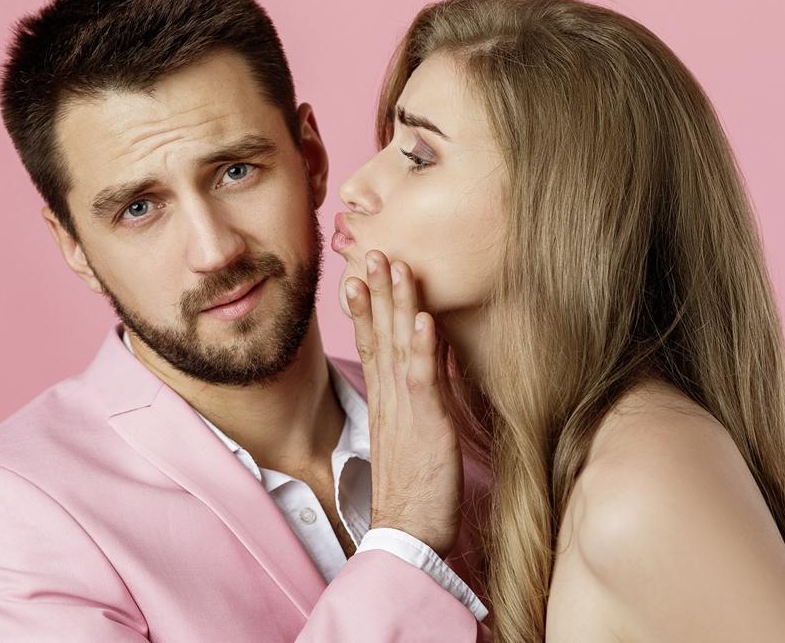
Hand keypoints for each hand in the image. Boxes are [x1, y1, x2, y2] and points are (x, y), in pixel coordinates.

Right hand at [345, 250, 463, 557]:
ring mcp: (404, 409)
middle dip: (376, 290)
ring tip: (394, 265)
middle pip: (378, 334)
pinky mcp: (425, 423)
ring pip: (396, 345)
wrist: (407, 534)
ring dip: (396, 303)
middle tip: (371, 249)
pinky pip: (421, 378)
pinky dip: (420, 346)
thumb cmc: (415, 490)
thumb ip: (415, 400)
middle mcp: (388, 399)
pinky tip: (422, 317)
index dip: (365, 308)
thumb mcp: (413, 436)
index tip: (358, 275)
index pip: (371, 344)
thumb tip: (423, 368)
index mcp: (384, 402)